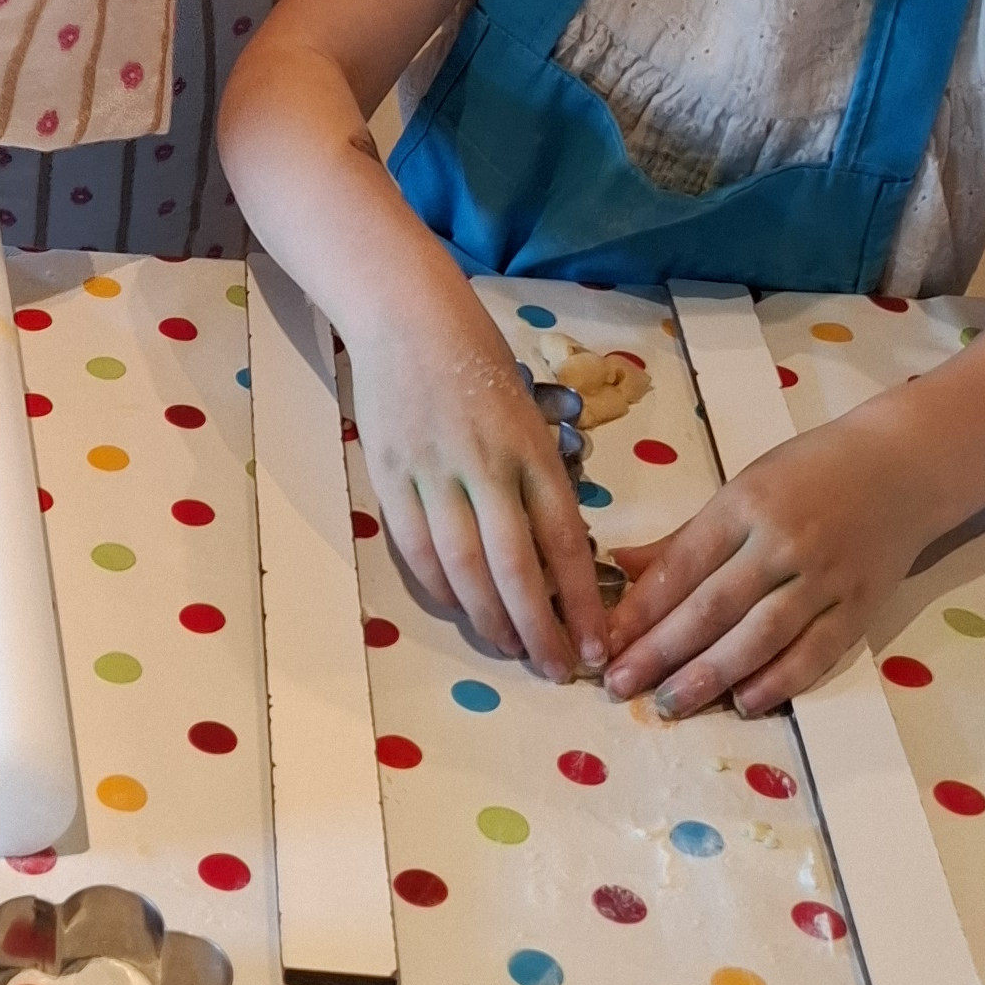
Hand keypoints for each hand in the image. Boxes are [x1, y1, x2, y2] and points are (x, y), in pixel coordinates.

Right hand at [351, 290, 610, 683]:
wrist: (405, 315)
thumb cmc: (478, 359)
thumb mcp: (528, 413)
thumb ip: (539, 477)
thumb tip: (558, 553)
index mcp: (530, 449)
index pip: (564, 541)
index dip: (580, 602)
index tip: (595, 647)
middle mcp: (485, 465)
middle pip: (515, 567)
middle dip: (538, 629)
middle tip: (554, 669)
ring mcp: (432, 472)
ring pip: (462, 567)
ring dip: (489, 618)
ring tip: (510, 648)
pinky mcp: (390, 475)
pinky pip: (414, 548)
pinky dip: (438, 587)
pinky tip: (459, 607)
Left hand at [603, 422, 929, 718]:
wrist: (902, 467)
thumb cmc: (811, 472)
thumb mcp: (742, 487)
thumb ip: (685, 536)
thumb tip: (619, 568)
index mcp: (745, 505)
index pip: (682, 567)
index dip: (640, 610)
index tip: (603, 643)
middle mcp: (782, 543)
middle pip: (713, 607)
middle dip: (661, 651)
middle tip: (619, 684)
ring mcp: (825, 578)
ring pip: (760, 636)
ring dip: (710, 675)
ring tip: (668, 703)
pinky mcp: (860, 607)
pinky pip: (815, 653)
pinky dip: (779, 682)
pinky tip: (744, 702)